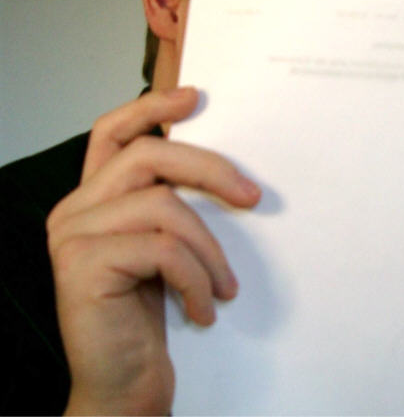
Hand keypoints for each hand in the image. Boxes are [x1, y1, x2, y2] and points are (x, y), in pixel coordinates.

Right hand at [47, 88, 259, 414]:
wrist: (125, 385)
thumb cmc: (151, 317)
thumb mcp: (166, 251)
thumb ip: (175, 207)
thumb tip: (229, 170)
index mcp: (95, 199)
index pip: (112, 133)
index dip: (151, 108)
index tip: (195, 96)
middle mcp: (75, 210)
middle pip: (148, 157)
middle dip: (211, 170)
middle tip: (254, 196)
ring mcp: (72, 237)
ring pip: (164, 205)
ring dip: (210, 249)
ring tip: (224, 288)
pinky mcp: (82, 267)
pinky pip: (164, 248)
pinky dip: (197, 278)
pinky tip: (204, 309)